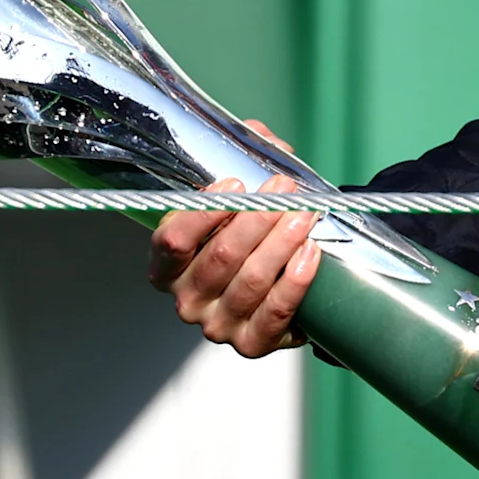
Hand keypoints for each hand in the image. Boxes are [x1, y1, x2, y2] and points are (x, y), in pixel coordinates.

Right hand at [146, 119, 320, 356]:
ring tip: (304, 215)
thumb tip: (259, 135)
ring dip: (281, 243)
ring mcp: (218, 325)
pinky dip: (295, 281)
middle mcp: (186, 299)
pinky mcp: (252, 343)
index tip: (235, 184)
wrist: (281, 279)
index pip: (171, 241)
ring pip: (250, 282)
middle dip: (257, 218)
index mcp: (168, 265)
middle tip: (285, 190)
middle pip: (219, 257)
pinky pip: (275, 313)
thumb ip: (245, 160)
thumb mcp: (240, 198)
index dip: (202, 213)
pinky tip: (310, 253)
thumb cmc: (252, 235)